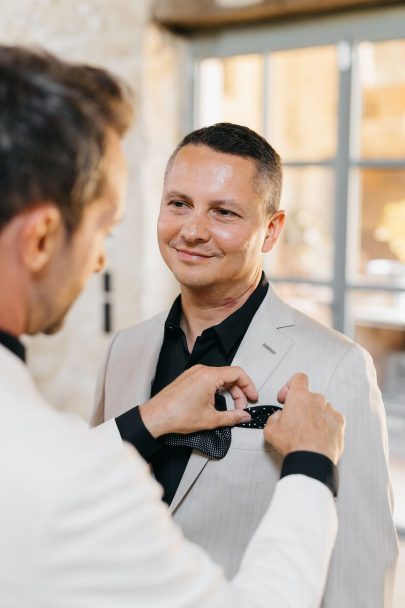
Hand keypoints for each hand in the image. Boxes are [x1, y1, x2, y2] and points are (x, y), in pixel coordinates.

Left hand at [139, 364, 257, 437]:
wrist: (156, 416)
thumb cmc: (177, 415)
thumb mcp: (211, 419)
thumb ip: (232, 417)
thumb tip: (244, 416)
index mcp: (209, 376)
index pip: (237, 373)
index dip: (248, 386)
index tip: (252, 397)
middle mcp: (201, 370)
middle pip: (229, 376)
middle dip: (239, 393)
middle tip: (242, 408)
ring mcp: (194, 373)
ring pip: (219, 378)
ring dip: (228, 392)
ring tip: (231, 408)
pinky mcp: (188, 378)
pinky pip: (209, 379)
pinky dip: (217, 390)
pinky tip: (218, 403)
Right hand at [264, 373, 344, 464]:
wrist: (312, 460)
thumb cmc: (294, 444)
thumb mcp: (270, 429)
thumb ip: (274, 417)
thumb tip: (279, 417)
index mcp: (299, 397)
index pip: (298, 378)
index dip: (290, 386)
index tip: (286, 398)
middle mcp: (317, 400)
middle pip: (309, 396)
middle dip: (301, 406)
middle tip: (295, 420)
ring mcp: (330, 410)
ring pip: (321, 408)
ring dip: (314, 416)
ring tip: (308, 432)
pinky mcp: (340, 423)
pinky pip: (332, 418)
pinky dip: (326, 424)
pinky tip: (319, 435)